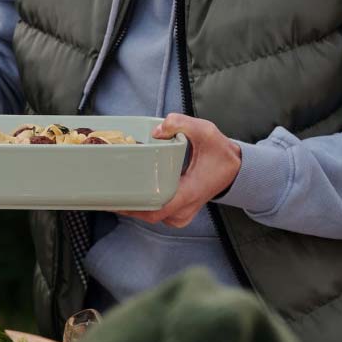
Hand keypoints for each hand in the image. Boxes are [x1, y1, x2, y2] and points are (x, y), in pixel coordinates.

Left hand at [118, 114, 241, 227]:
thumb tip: (157, 131)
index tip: (114, 200)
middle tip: (107, 192)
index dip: (133, 207)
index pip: (157, 209)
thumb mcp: (206, 131)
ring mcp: (182, 214)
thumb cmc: (220, 152)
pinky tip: (131, 194)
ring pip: (151, 216)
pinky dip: (143, 206)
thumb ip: (182, 124)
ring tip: (115, 192)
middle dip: (126, 206)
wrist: (234, 169)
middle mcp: (184, 209)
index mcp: (189, 192)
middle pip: (148, 215)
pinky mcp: (179, 214)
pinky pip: (156, 214)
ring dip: (134, 206)